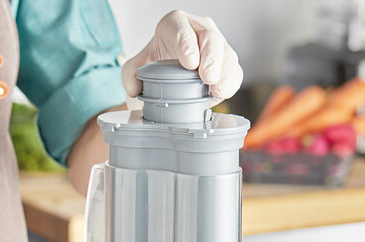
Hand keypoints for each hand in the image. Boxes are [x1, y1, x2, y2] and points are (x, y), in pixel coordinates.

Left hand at [122, 10, 242, 100]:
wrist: (170, 77)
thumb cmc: (156, 65)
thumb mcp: (136, 68)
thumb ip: (130, 74)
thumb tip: (134, 88)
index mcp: (175, 25)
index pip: (181, 28)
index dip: (186, 43)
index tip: (189, 62)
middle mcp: (199, 31)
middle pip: (210, 38)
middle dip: (211, 58)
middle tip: (207, 77)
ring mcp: (216, 48)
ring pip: (226, 54)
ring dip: (224, 73)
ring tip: (218, 89)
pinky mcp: (226, 66)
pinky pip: (234, 71)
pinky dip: (231, 82)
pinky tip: (224, 92)